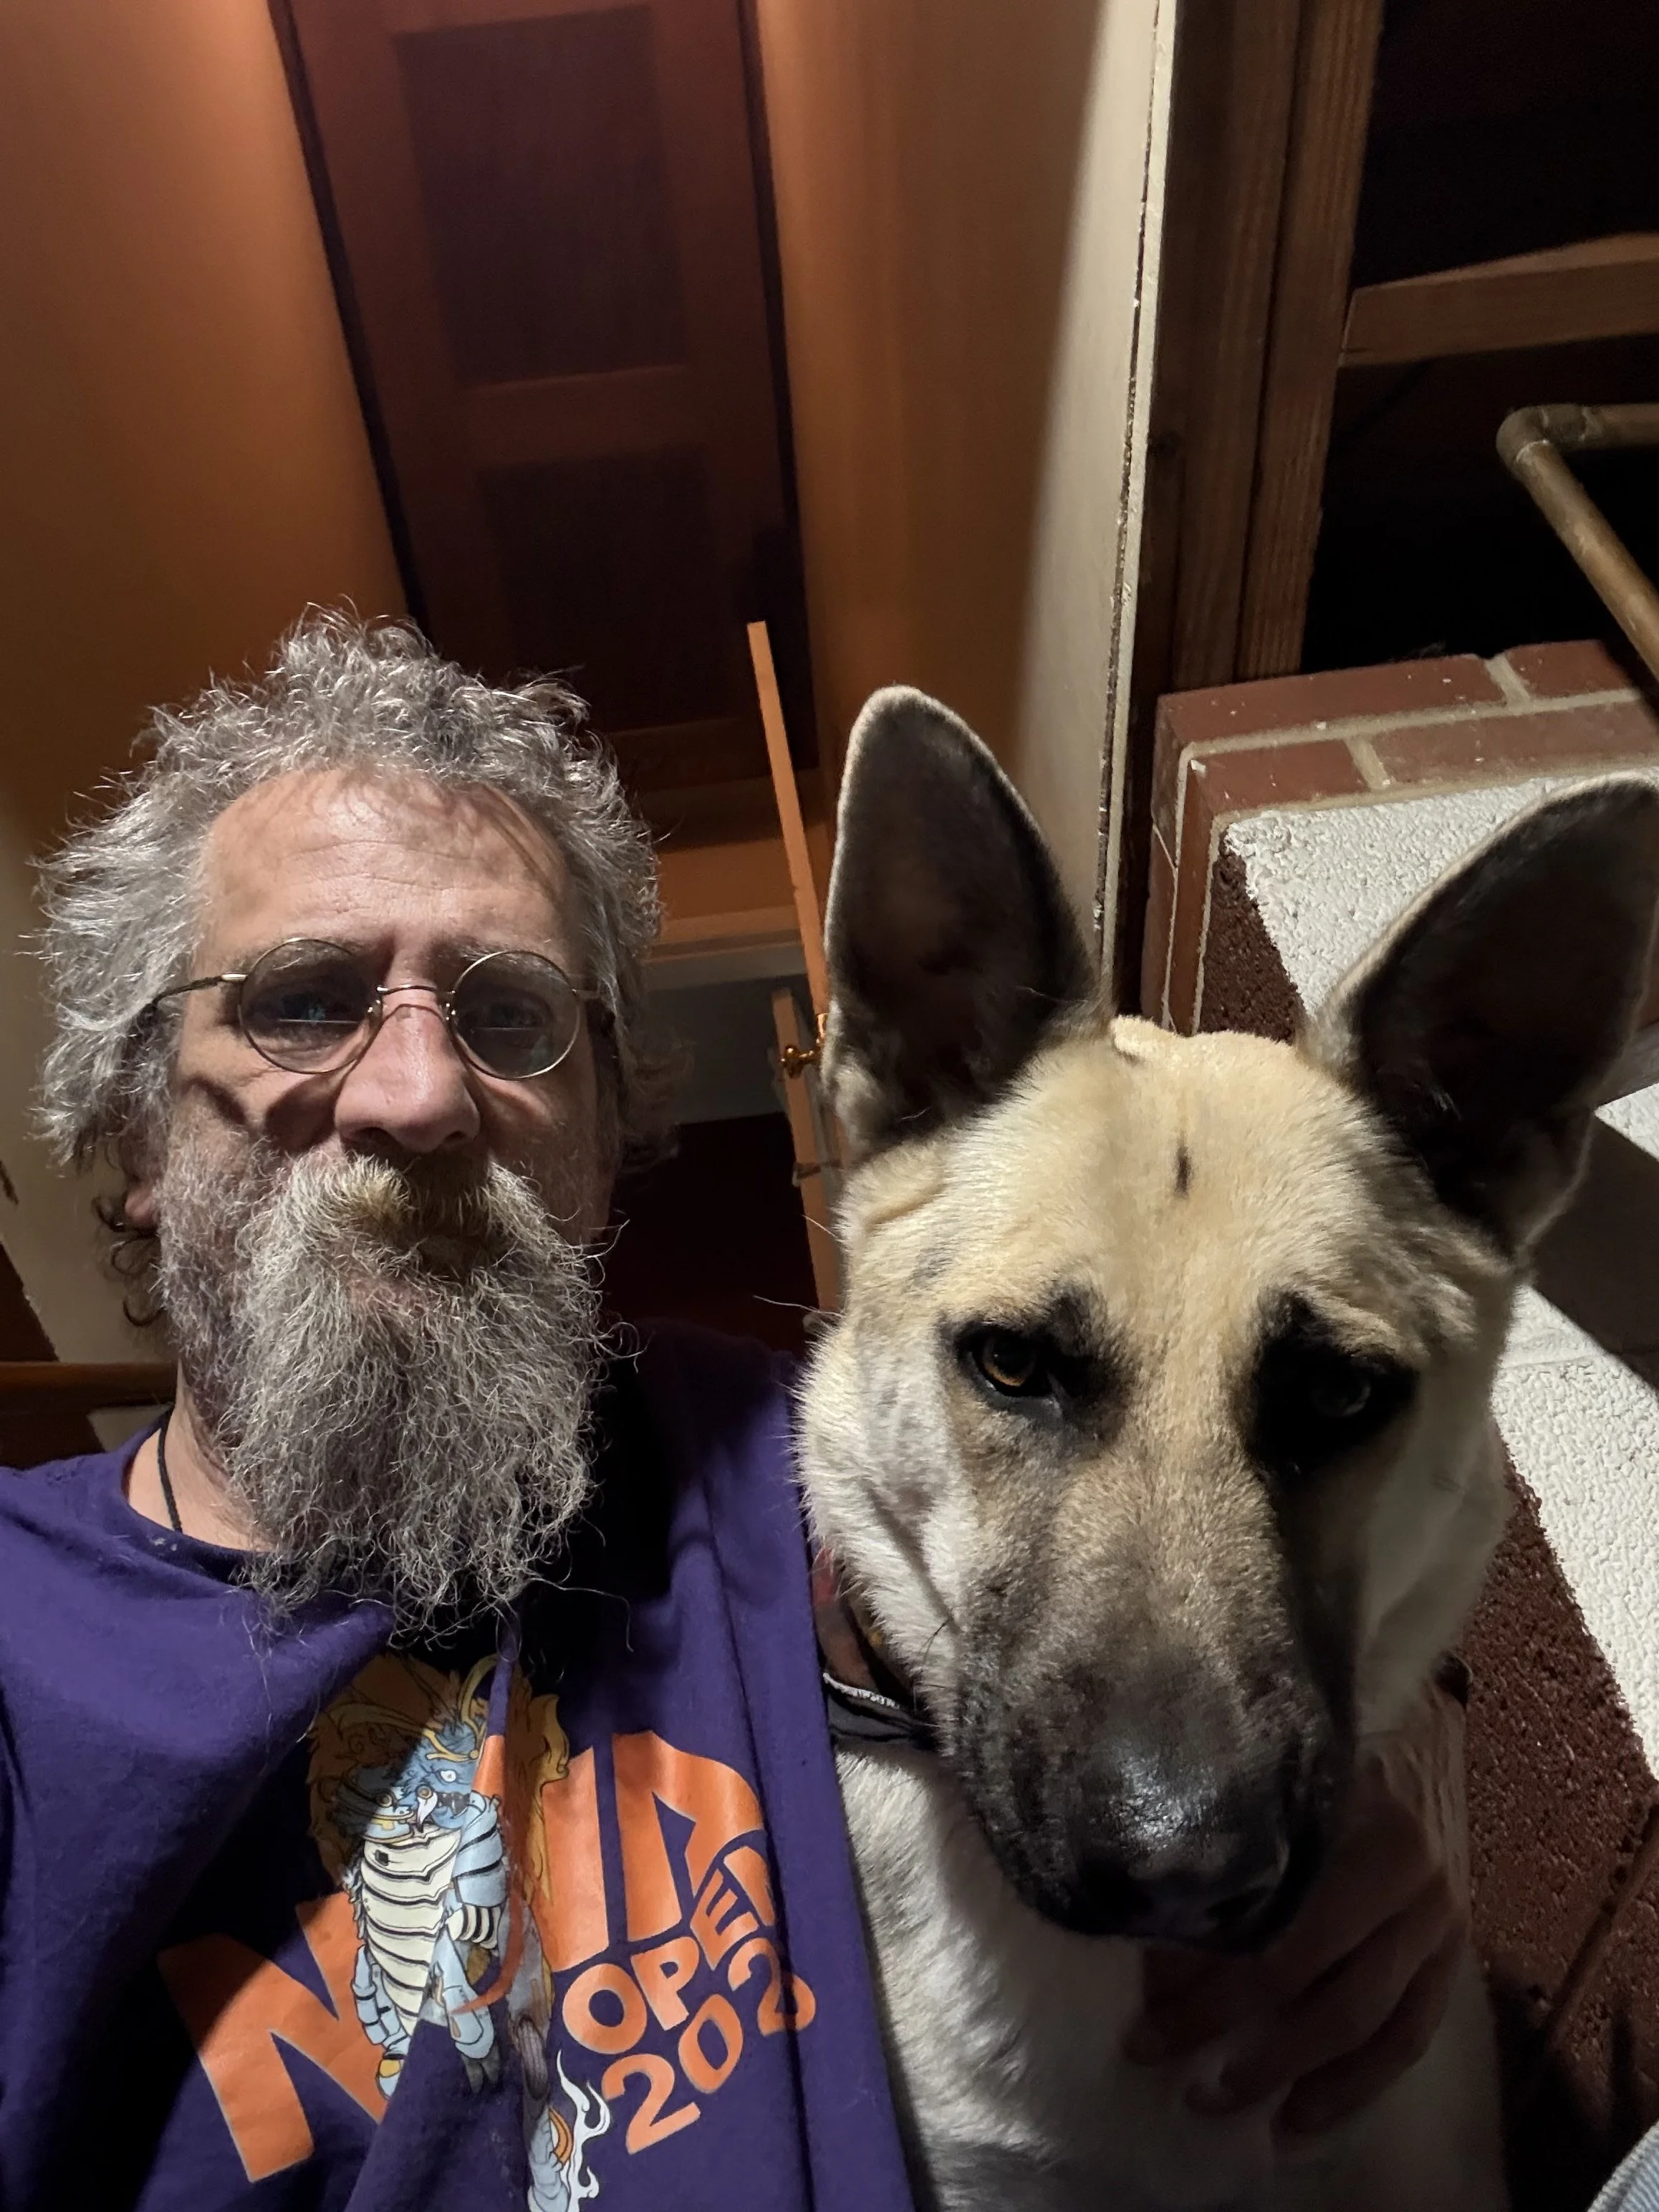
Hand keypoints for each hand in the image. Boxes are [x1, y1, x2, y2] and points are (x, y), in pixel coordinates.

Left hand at [1124, 1676, 1469, 2137]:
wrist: (1420, 1710)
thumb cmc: (1325, 1724)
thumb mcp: (1276, 1757)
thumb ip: (1224, 1825)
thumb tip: (1144, 1914)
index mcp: (1363, 1830)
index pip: (1279, 1939)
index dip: (1209, 1991)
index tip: (1145, 2022)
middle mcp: (1413, 1883)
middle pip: (1322, 1992)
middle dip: (1242, 2043)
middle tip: (1171, 2071)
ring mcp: (1441, 1919)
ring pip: (1372, 2025)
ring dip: (1298, 2077)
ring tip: (1226, 2107)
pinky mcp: (1452, 1944)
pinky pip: (1412, 2031)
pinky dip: (1361, 2081)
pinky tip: (1308, 2113)